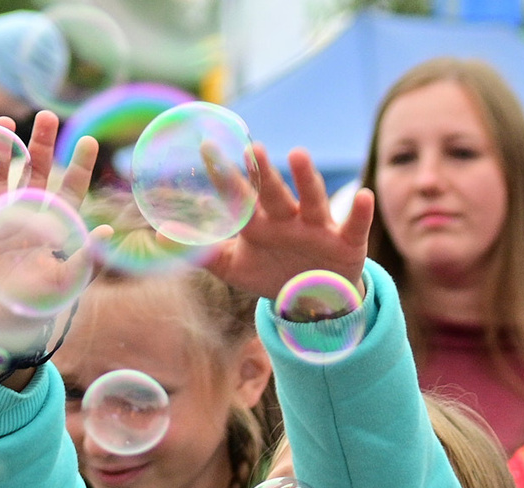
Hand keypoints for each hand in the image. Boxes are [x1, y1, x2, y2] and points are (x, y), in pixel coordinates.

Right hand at [0, 111, 104, 370]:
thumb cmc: (33, 310)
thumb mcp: (63, 286)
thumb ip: (83, 261)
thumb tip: (105, 234)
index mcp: (49, 230)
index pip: (69, 191)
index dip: (79, 167)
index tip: (89, 140)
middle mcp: (21, 218)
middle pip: (32, 173)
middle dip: (40, 145)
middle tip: (48, 117)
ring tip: (2, 124)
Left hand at [201, 145, 373, 305]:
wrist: (313, 302)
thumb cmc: (271, 274)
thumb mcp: (234, 267)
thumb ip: (200, 251)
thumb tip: (158, 236)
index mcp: (259, 224)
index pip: (239, 198)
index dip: (224, 177)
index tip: (207, 149)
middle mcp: (287, 220)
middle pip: (273, 195)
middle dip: (264, 174)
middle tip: (252, 149)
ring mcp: (317, 229)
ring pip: (313, 201)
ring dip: (306, 179)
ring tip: (300, 155)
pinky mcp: (346, 244)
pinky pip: (354, 226)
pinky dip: (360, 212)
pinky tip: (364, 196)